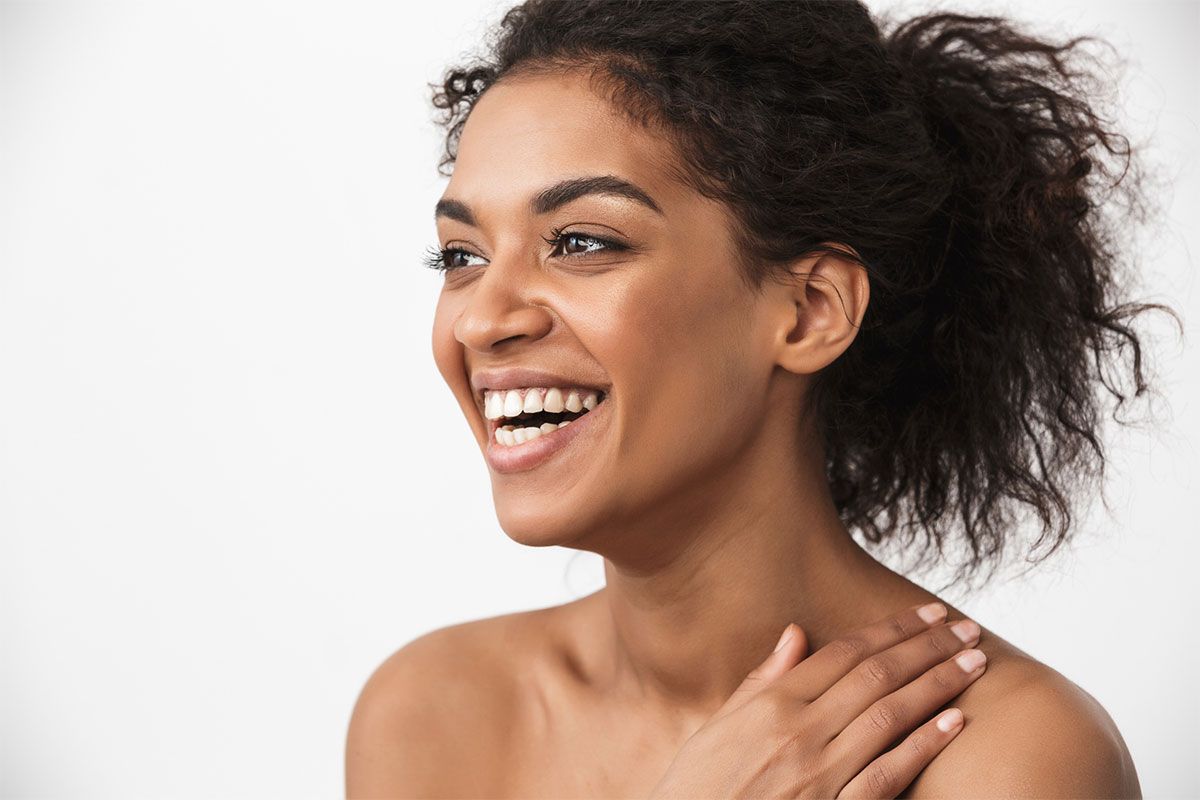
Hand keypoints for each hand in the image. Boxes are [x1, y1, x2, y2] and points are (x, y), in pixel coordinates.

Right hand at [647, 602, 985, 798]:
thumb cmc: (696, 788)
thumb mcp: (718, 725)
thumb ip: (762, 680)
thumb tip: (796, 633)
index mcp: (771, 704)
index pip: (845, 653)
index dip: (892, 629)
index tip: (928, 614)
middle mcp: (799, 731)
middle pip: (877, 676)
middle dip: (928, 648)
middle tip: (966, 630)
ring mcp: (820, 773)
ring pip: (891, 715)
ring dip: (938, 685)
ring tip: (973, 663)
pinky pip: (888, 774)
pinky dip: (923, 745)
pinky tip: (954, 723)